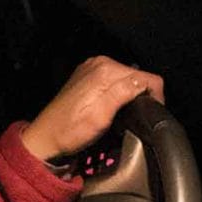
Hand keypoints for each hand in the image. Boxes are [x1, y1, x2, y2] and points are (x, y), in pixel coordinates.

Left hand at [21, 56, 164, 161]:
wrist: (45, 137)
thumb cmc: (70, 131)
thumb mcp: (100, 116)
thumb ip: (122, 94)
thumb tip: (144, 82)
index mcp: (104, 70)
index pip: (147, 77)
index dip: (155, 96)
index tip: (151, 115)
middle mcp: (98, 64)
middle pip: (138, 76)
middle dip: (142, 95)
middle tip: (137, 117)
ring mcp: (91, 69)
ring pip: (127, 79)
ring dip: (130, 95)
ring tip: (125, 114)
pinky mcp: (86, 77)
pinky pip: (113, 81)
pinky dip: (118, 93)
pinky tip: (113, 107)